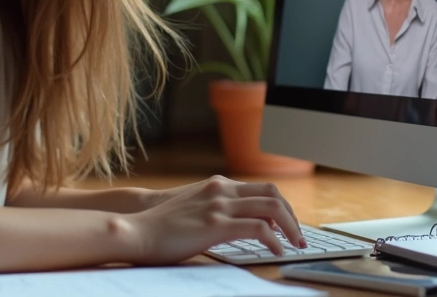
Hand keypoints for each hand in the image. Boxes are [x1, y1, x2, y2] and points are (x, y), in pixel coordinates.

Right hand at [122, 175, 305, 265]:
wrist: (137, 228)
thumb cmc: (163, 224)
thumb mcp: (195, 207)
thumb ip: (219, 208)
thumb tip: (246, 224)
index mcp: (219, 185)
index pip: (264, 189)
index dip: (283, 207)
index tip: (290, 225)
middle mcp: (222, 190)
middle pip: (273, 195)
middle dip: (292, 216)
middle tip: (299, 237)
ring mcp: (220, 206)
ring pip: (272, 209)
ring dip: (290, 228)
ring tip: (295, 246)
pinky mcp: (216, 225)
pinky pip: (258, 229)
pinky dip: (274, 240)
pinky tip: (276, 252)